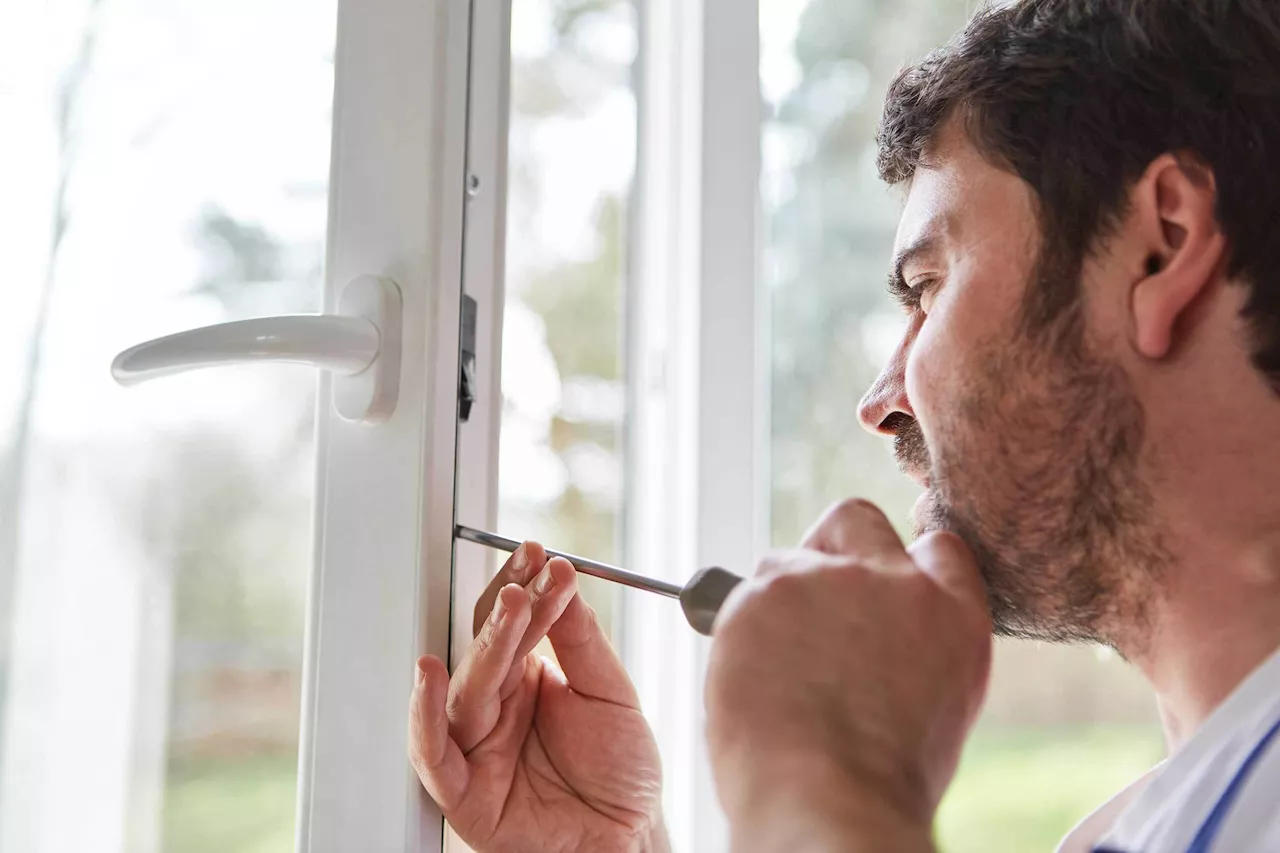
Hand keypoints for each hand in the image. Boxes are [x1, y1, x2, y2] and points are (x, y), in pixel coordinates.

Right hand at [408, 542, 665, 852]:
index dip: (523, 587)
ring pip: (466, 688)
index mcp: (526, 678)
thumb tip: (563, 578)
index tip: (540, 554)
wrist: (629, 839)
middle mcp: (496, 706)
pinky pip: (433, 752)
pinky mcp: (462, 790)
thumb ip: (582, 641)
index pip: (513, 623)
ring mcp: (476, 745)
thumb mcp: (612, 694)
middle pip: (487, 647)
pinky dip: (424, 715)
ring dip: (485, 644)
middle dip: (508, 608)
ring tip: (508, 606)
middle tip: (529, 573)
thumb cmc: (620, 772)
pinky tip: (428, 674)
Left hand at [705, 499, 991, 851]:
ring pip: (784, 562)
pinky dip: (736, 630)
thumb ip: (914, 643)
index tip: (873, 592)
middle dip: (828, 550)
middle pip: (854, 521)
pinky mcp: (764, 592)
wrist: (830, 803)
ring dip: (774, 600)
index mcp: (952, 613)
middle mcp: (894, 582)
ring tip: (775, 669)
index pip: (936, 548)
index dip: (898, 566)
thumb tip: (874, 628)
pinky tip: (750, 679)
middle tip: (807, 605)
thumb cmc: (880, 779)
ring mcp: (826, 580)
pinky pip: (735, 596)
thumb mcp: (937, 702)